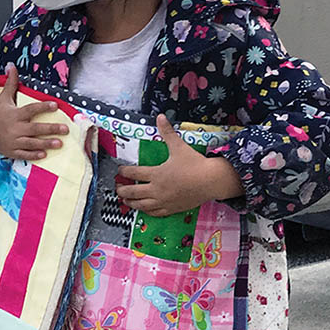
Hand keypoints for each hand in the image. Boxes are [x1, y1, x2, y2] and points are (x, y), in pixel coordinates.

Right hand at [0, 63, 68, 160]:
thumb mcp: (3, 98)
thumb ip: (11, 84)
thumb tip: (12, 67)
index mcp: (14, 114)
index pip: (31, 109)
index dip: (43, 107)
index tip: (55, 105)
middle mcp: (14, 128)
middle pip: (35, 128)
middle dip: (51, 129)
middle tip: (65, 129)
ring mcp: (13, 141)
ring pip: (32, 143)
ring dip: (46, 143)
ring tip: (59, 143)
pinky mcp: (12, 151)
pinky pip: (24, 154)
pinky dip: (33, 155)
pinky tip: (44, 155)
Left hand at [117, 114, 242, 216]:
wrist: (211, 181)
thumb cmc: (195, 164)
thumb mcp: (179, 146)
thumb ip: (167, 132)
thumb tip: (160, 117)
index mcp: (157, 174)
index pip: (134, 173)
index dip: (124, 171)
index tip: (120, 170)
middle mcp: (157, 189)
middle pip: (133, 191)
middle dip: (122, 189)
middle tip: (118, 188)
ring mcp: (164, 201)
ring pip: (141, 205)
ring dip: (131, 202)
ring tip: (125, 200)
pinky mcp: (172, 208)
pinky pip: (154, 212)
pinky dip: (145, 211)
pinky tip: (143, 208)